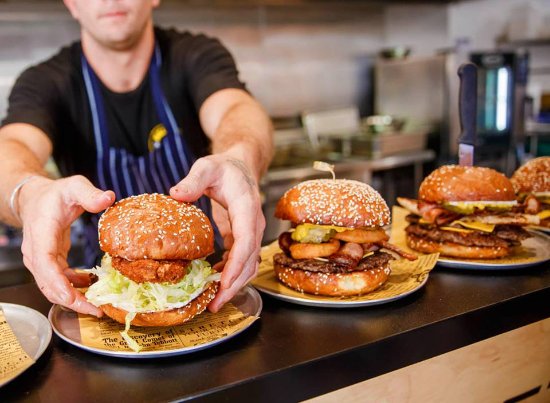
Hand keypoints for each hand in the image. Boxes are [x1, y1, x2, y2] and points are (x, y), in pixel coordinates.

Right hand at [18, 175, 114, 315]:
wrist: (36, 198)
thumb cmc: (55, 194)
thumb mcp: (74, 186)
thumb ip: (90, 193)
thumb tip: (109, 197)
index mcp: (41, 234)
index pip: (44, 263)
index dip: (58, 283)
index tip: (73, 297)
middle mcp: (36, 252)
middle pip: (48, 283)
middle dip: (70, 300)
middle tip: (96, 310)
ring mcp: (40, 260)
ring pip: (52, 287)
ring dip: (73, 298)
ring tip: (97, 306)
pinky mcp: (49, 263)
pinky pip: (59, 282)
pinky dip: (73, 288)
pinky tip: (90, 285)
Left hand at [170, 155, 264, 311]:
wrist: (241, 166)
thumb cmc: (224, 167)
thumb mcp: (207, 167)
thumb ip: (194, 180)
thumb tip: (176, 194)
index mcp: (247, 208)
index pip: (246, 241)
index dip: (236, 265)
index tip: (222, 283)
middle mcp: (254, 224)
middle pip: (250, 261)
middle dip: (234, 285)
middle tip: (214, 304)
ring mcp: (250, 233)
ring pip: (248, 266)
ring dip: (233, 285)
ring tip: (213, 302)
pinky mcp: (242, 238)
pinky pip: (240, 261)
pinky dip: (230, 275)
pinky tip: (213, 283)